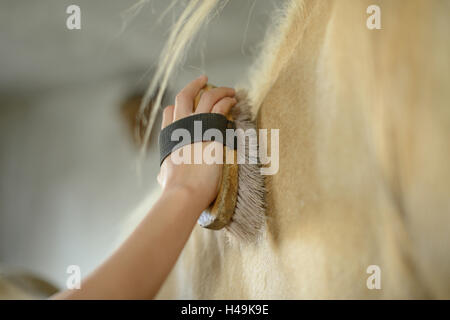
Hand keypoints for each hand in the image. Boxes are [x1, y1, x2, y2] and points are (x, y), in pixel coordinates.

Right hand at [157, 75, 236, 210]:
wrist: (185, 190)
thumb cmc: (174, 188)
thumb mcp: (164, 175)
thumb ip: (165, 170)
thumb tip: (163, 175)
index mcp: (168, 136)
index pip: (169, 111)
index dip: (178, 105)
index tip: (189, 103)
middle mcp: (180, 126)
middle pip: (184, 96)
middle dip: (195, 85)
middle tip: (204, 80)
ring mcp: (196, 126)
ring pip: (207, 96)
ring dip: (219, 90)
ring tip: (230, 91)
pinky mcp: (213, 130)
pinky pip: (221, 107)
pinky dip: (227, 100)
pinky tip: (234, 101)